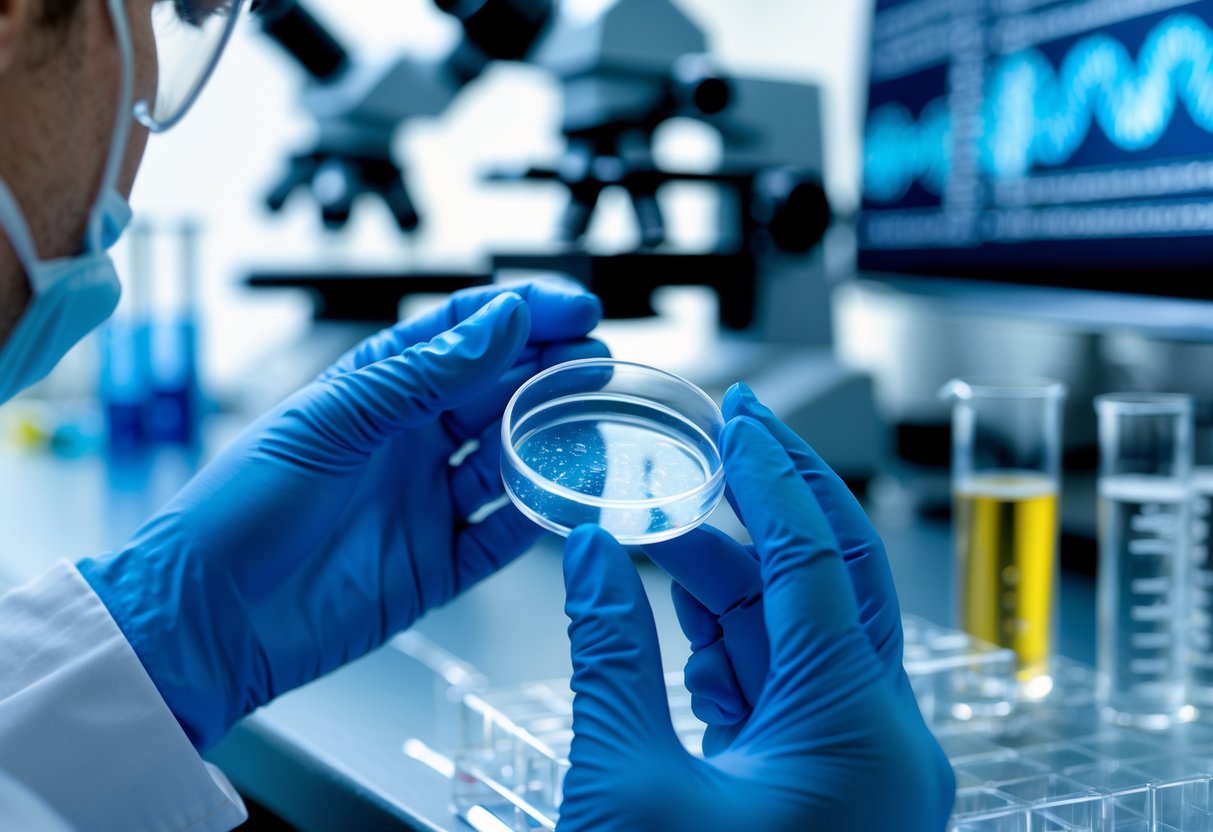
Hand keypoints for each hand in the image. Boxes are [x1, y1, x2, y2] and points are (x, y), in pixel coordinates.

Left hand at [79, 282, 604, 749]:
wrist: (207, 621)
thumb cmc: (240, 509)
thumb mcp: (331, 422)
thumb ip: (422, 375)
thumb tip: (503, 321)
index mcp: (372, 393)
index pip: (459, 335)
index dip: (518, 314)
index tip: (572, 307)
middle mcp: (404, 444)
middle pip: (494, 393)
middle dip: (548, 370)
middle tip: (597, 359)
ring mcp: (423, 504)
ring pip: (508, 458)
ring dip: (551, 434)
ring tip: (595, 414)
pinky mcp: (436, 566)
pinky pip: (502, 534)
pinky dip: (538, 513)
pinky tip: (567, 490)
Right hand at [557, 388, 953, 831]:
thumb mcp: (626, 782)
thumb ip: (611, 653)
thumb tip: (590, 553)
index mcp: (857, 734)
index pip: (815, 561)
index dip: (768, 476)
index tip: (737, 415)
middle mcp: (884, 743)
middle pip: (836, 580)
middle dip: (774, 504)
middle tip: (730, 437)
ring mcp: (863, 768)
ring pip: (807, 633)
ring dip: (733, 587)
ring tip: (661, 545)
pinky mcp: (831, 788)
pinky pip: (793, 688)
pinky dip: (737, 652)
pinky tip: (685, 635)